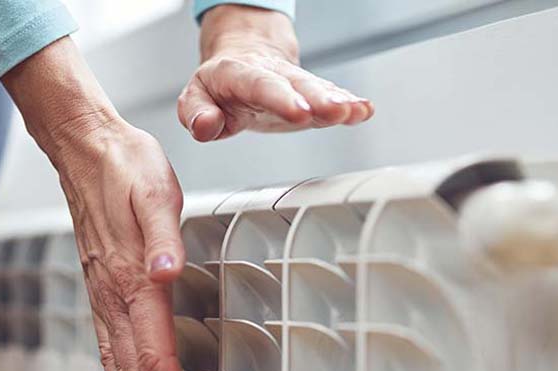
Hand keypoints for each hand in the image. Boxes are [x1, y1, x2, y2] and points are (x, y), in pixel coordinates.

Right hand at [3, 38, 195, 370]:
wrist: (82, 146)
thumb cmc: (123, 165)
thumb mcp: (153, 191)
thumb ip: (161, 234)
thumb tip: (166, 271)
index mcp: (131, 283)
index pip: (155, 358)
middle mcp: (113, 299)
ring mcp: (103, 299)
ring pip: (121, 370)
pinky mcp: (101, 291)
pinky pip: (108, 350)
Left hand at [178, 5, 371, 140]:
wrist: (244, 57)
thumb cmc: (219, 84)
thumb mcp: (194, 96)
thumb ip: (196, 113)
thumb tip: (207, 126)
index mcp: (238, 74)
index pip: (259, 85)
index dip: (280, 99)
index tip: (299, 114)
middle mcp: (270, 74)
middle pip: (296, 84)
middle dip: (317, 98)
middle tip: (336, 112)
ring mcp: (293, 83)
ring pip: (317, 88)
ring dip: (338, 101)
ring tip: (356, 111)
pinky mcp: (309, 96)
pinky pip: (330, 97)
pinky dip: (348, 103)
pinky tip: (364, 110)